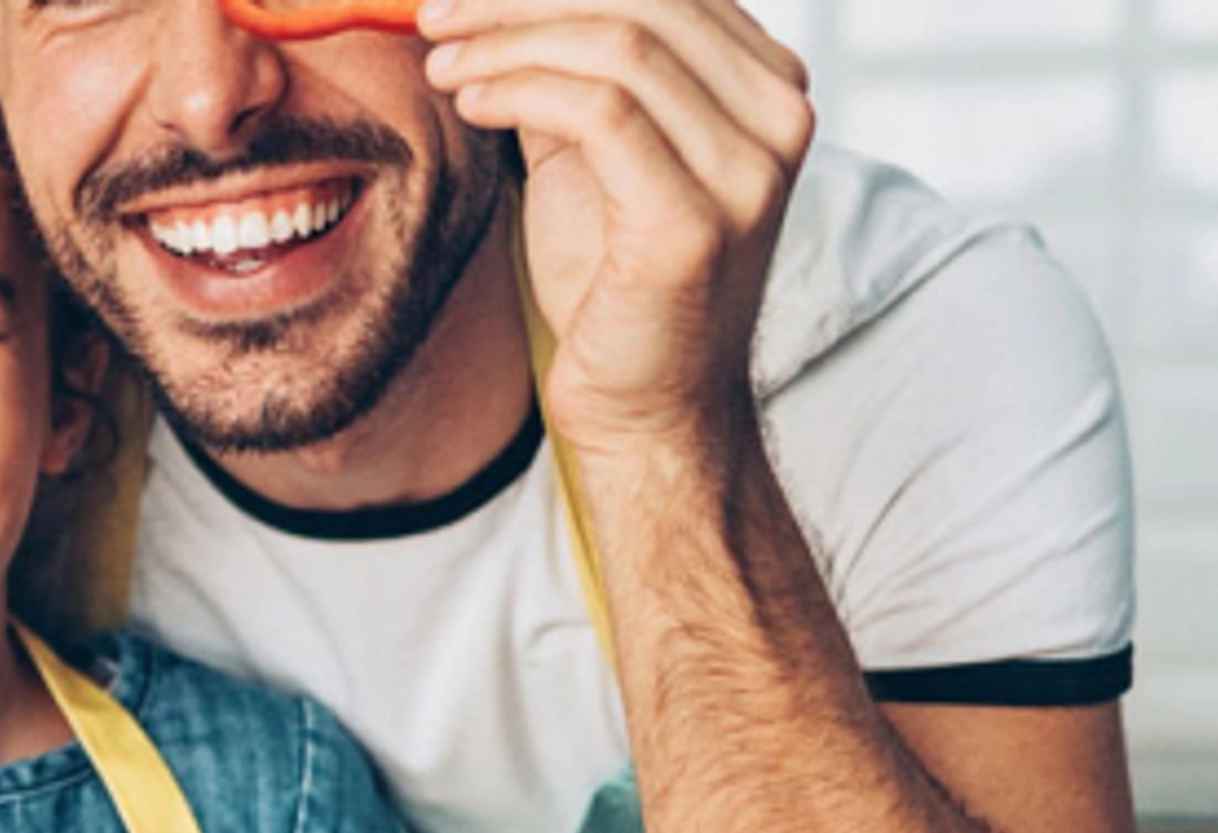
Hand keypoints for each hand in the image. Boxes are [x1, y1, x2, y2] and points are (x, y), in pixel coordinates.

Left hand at [418, 0, 814, 454]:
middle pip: (645, 0)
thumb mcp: (594, 151)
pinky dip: (520, 90)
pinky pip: (602, 112)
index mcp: (768, 88)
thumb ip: (574, 70)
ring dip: (508, 42)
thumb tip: (505, 3)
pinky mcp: (697, 223)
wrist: (643, 408)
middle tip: (436, 16)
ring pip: (620, 47)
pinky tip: (470, 103)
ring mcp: (749, 172)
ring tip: (441, 63)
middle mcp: (781, 118)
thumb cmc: (613, 282)